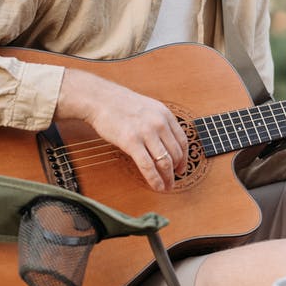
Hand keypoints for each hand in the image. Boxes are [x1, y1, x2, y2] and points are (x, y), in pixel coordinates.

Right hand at [54, 68, 187, 191]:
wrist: (100, 99)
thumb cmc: (121, 105)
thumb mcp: (149, 108)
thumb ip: (160, 123)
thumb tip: (167, 145)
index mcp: (165, 114)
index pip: (182, 141)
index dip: (184, 158)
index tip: (181, 167)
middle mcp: (159, 123)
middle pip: (176, 153)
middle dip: (176, 170)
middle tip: (174, 180)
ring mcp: (146, 132)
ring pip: (165, 161)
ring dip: (168, 178)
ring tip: (168, 186)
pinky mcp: (131, 142)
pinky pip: (147, 166)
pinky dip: (155, 179)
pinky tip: (157, 186)